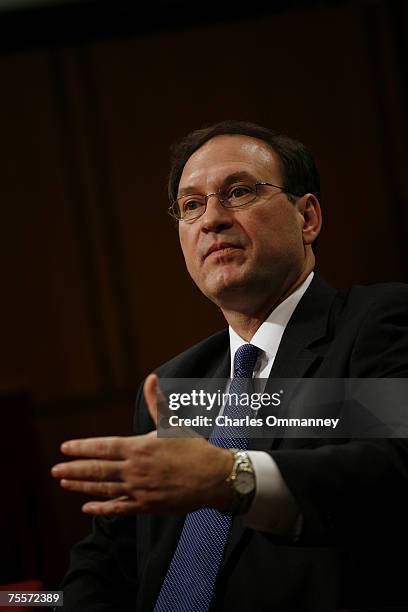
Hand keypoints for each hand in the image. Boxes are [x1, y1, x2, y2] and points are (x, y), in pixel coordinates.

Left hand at [51, 374, 232, 515]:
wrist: (214, 477)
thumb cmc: (194, 448)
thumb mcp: (173, 423)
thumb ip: (156, 402)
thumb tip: (152, 378)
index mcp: (139, 447)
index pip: (103, 447)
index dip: (83, 448)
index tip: (65, 447)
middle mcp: (135, 469)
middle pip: (98, 470)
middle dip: (74, 469)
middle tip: (55, 469)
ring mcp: (139, 489)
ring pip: (104, 489)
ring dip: (82, 486)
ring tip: (65, 483)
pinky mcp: (146, 506)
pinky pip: (118, 509)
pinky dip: (102, 509)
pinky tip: (88, 508)